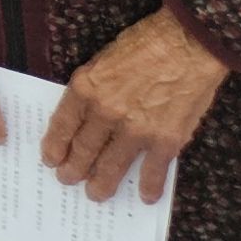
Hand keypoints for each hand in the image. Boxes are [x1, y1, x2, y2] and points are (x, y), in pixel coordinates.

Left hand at [44, 8, 228, 204]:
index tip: (50, 159)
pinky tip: (145, 197)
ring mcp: (136, 129)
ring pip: (112, 166)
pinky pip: (153, 170)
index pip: (63, 125)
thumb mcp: (104, 58)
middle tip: (67, 180)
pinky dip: (148, 186)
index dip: (55, 145)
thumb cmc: (147, 43)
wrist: (190, 43)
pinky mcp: (166, 140)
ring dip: (102, 184)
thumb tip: (85, 115)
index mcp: (86, 88)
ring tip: (95, 195)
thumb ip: (94, 88)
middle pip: (83, 149)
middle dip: (73, 169)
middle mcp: (106, 112)